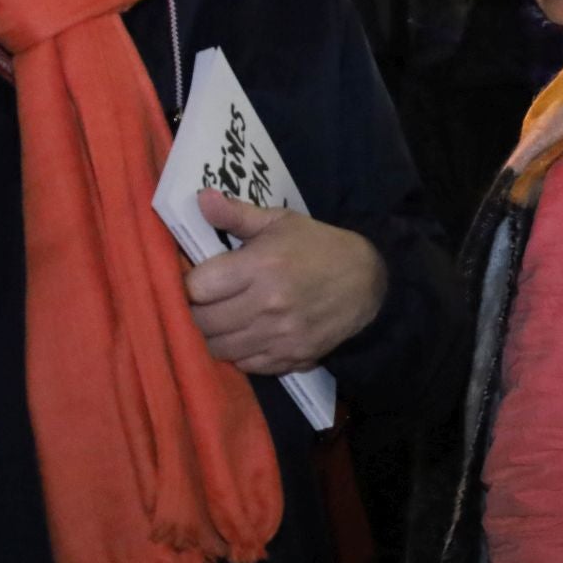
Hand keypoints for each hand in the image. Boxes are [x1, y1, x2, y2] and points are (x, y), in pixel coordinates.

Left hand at [185, 189, 387, 374]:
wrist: (369, 282)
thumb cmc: (319, 247)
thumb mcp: (281, 222)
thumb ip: (238, 214)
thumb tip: (201, 197)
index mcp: (261, 265)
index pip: (197, 287)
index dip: (192, 283)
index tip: (202, 279)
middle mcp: (268, 304)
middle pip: (203, 321)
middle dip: (200, 311)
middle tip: (211, 301)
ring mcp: (280, 335)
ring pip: (220, 348)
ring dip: (217, 335)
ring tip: (227, 319)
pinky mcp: (292, 357)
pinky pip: (247, 365)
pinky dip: (242, 353)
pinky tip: (249, 335)